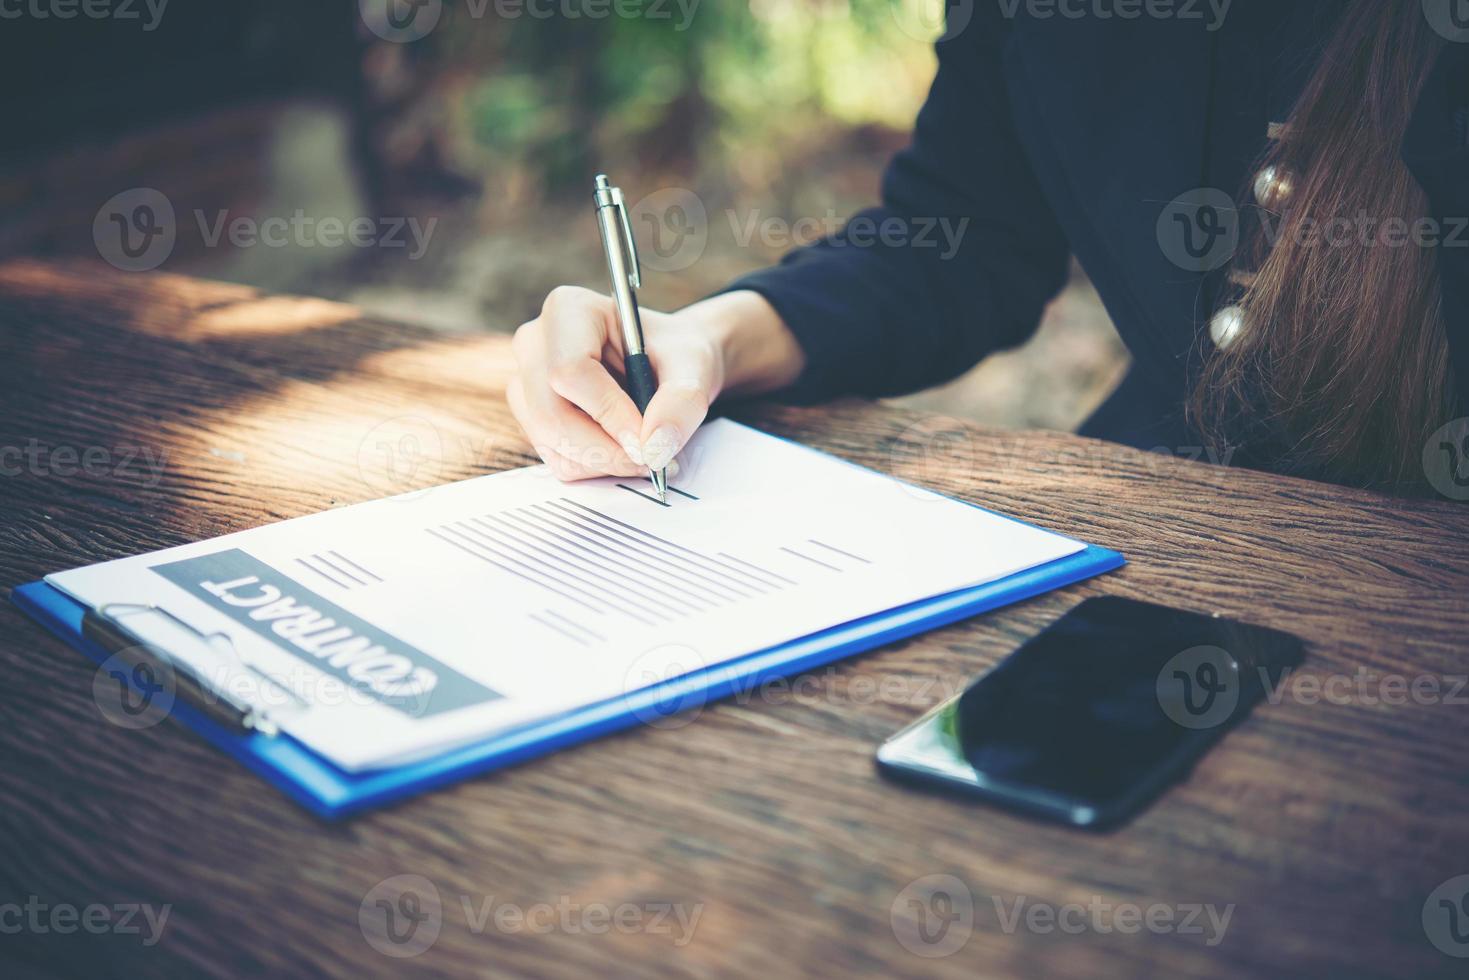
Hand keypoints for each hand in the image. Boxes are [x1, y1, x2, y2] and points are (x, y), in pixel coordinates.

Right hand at [508, 287, 802, 481]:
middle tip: (651, 459)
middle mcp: (536, 343)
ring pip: (551, 442)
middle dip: (605, 448)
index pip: (571, 371)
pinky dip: (596, 466)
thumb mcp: (694, 368)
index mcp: (569, 310)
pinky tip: (623, 449)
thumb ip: (682, 403)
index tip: (647, 440)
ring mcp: (527, 383)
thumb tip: (655, 448)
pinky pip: (557, 458)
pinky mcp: (533, 418)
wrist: (670, 365)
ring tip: (645, 450)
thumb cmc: (676, 355)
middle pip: (551, 413)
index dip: (609, 413)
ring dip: (604, 460)